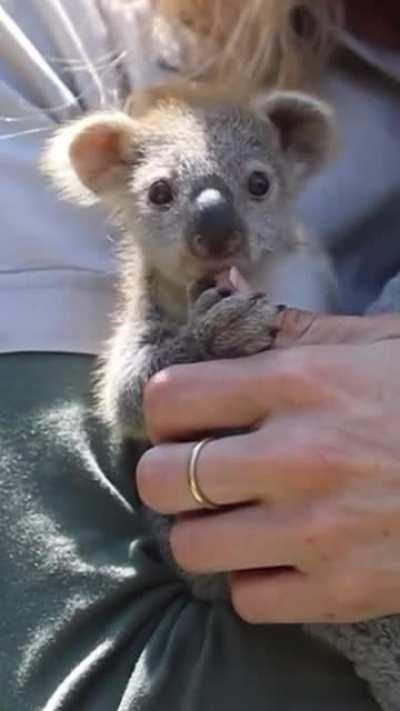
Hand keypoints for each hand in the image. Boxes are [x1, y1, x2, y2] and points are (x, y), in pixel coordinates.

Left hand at [137, 310, 399, 624]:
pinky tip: (276, 555)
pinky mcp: (343, 588)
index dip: (164, 409)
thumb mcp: (373, 342)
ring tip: (230, 516)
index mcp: (301, 382)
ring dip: (201, 531)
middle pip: (161, 478)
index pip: (171, 397)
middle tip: (193, 470)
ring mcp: (319, 530)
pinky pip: (249, 599)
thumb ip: (289, 324)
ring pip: (191, 547)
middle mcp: (298, 456)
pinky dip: (252, 579)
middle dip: (165, 474)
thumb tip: (224, 288)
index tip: (182, 417)